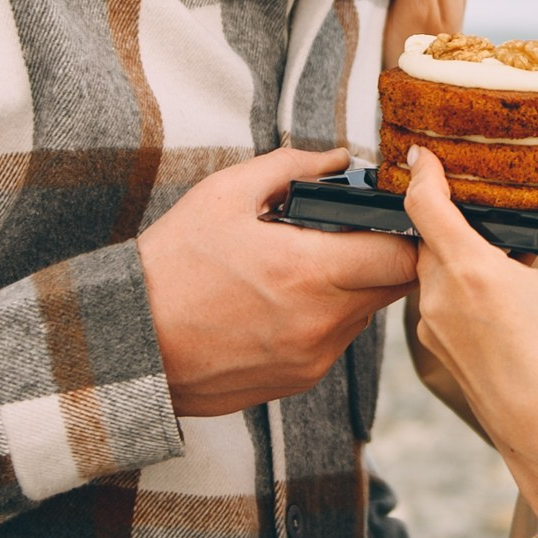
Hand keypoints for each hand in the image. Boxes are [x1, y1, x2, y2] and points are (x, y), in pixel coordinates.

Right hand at [139, 148, 416, 416]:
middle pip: (394, 287)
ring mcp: (314, 357)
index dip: (406, 231)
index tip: (392, 216)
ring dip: (353, 287)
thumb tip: (339, 158)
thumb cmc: (172, 267)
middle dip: (383, 256)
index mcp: (309, 270)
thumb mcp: (224, 196)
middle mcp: (322, 321)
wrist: (131, 343)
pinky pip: (337, 341)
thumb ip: (291, 168)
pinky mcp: (301, 380)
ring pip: (366, 314)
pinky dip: (327, 317)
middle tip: (350, 234)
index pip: (402, 255)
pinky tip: (285, 301)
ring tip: (305, 268)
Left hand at [405, 149, 537, 537]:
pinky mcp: (440, 351)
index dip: (421, 173)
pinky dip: (459, 289)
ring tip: (499, 254)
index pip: (425, 206)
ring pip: (433, 272)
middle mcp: (442, 297)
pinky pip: (440, 304)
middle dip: (450, 218)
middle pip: (428, 238)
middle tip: (479, 203)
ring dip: (457, 257)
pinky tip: (498, 298)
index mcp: (471, 272)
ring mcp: (435, 328)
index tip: (422, 155)